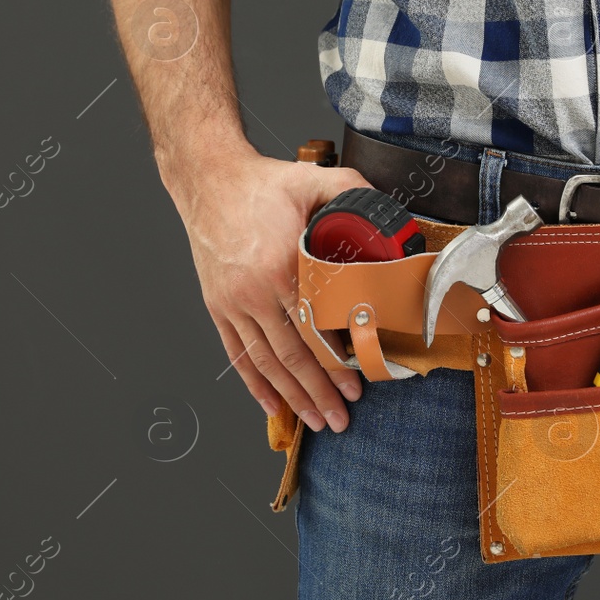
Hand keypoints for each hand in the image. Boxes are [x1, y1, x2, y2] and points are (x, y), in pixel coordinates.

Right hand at [171, 150, 372, 432]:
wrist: (208, 178)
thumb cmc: (260, 183)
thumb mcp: (314, 178)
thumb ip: (354, 194)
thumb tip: (391, 216)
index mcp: (280, 267)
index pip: (313, 330)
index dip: (335, 364)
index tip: (355, 385)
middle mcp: (253, 292)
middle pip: (291, 356)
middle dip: (317, 393)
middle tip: (340, 418)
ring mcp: (232, 302)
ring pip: (265, 362)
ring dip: (291, 396)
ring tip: (314, 420)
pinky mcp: (217, 306)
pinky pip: (236, 353)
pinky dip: (254, 383)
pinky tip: (272, 404)